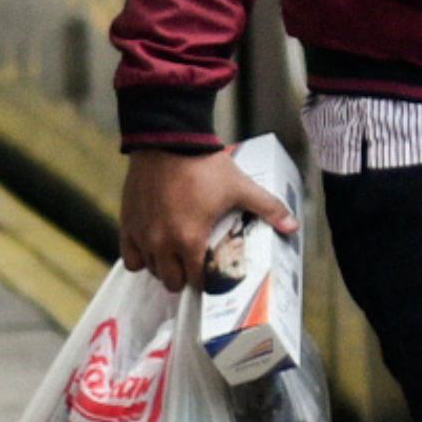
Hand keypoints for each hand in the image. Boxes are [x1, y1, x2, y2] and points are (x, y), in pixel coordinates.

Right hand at [117, 147, 294, 291]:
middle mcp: (162, 243)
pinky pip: (130, 257)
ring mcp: (142, 234)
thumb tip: (293, 226)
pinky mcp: (128, 222)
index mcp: (189, 240)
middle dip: (185, 277)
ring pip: (151, 270)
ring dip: (164, 268)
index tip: (213, 273)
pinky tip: (153, 247)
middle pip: (172, 282)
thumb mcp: (240, 187)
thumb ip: (268, 208)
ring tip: (176, 254)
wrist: (168, 139)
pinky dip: (140, 257)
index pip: (197, 281)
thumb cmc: (204, 164)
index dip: (208, 281)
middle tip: (195, 264)